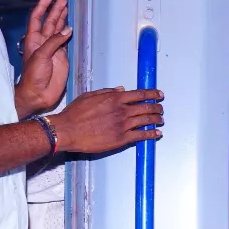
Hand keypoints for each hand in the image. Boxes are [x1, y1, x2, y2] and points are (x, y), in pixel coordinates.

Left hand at [15, 0, 70, 116]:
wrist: (38, 93)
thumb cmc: (33, 74)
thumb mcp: (41, 55)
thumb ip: (54, 42)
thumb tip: (67, 29)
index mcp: (33, 39)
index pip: (37, 18)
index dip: (42, 6)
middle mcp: (43, 41)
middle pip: (49, 21)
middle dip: (55, 10)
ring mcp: (53, 49)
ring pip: (58, 30)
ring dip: (62, 18)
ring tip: (67, 7)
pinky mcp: (62, 57)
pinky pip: (66, 41)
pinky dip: (69, 33)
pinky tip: (72, 26)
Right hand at [48, 87, 162, 154]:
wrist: (67, 131)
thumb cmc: (74, 114)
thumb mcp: (90, 96)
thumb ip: (107, 92)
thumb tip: (121, 89)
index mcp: (114, 99)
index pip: (140, 94)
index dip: (152, 94)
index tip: (159, 94)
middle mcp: (121, 111)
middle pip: (146, 107)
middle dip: (157, 107)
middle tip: (161, 108)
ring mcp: (123, 125)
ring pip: (146, 120)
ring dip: (156, 120)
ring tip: (161, 119)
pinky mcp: (122, 139)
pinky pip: (141, 135)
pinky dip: (152, 134)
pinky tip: (157, 133)